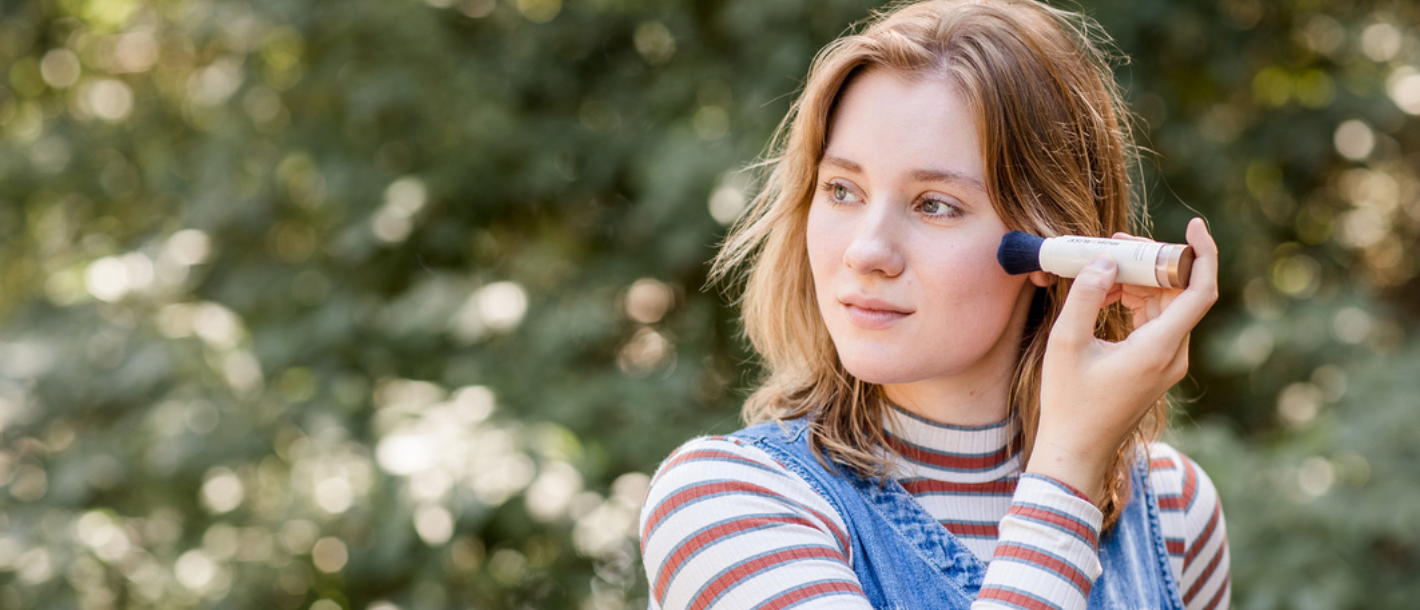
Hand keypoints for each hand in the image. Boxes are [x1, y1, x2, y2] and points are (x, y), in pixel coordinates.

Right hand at [1026, 218, 1218, 502]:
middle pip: (1179, 293)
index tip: (1193, 225)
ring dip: (1140, 283)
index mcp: (1159, 349)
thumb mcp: (1066, 344)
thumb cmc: (1068, 403)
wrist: (1075, 451)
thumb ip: (1085, 297)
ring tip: (1101, 269)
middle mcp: (1173, 355)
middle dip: (1151, 263)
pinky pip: (1156, 324)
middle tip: (1114, 243)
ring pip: (1166, 307)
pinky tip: (1105, 296)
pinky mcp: (1156, 369)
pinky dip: (1136, 303)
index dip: (1203, 253)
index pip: (1200, 291)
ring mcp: (1167, 364)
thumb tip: (1105, 261)